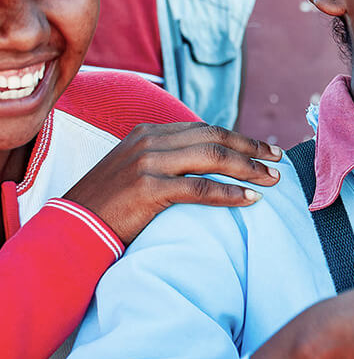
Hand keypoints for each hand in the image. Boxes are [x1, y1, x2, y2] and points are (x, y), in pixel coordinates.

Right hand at [64, 122, 280, 244]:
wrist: (70, 229)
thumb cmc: (107, 206)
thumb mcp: (135, 169)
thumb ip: (166, 159)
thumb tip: (208, 162)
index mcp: (148, 133)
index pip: (205, 129)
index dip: (239, 139)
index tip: (264, 149)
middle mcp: (149, 142)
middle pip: (214, 138)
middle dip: (251, 149)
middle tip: (278, 160)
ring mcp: (148, 163)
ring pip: (212, 158)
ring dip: (247, 169)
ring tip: (271, 180)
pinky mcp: (148, 189)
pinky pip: (199, 188)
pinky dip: (229, 193)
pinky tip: (249, 200)